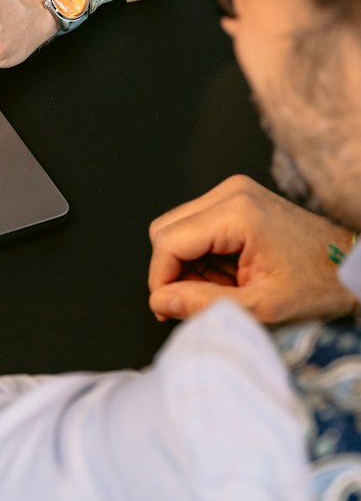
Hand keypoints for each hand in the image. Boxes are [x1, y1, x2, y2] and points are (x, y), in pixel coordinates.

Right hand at [148, 174, 357, 325]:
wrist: (349, 266)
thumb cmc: (317, 286)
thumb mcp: (262, 307)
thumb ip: (205, 303)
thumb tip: (159, 301)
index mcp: (236, 212)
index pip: (169, 240)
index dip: (161, 278)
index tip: (169, 309)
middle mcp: (230, 192)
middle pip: (167, 229)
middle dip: (174, 270)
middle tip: (198, 301)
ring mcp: (233, 191)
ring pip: (178, 226)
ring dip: (188, 262)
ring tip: (223, 288)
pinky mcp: (237, 197)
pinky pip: (197, 223)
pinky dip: (202, 253)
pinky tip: (229, 273)